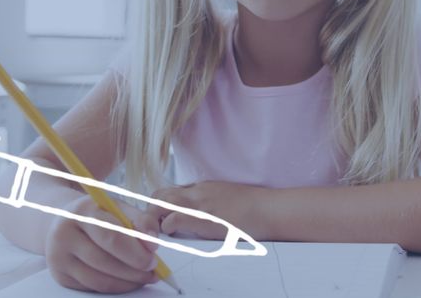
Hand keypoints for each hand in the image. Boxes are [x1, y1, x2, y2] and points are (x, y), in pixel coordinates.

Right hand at [43, 194, 161, 293]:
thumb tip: (152, 243)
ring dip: (128, 281)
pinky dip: (116, 286)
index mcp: (81, 212)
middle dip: (134, 268)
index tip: (154, 254)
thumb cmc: (98, 214)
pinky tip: (129, 280)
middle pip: (104, 260)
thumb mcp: (117, 207)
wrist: (63, 221)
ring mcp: (59, 258)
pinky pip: (94, 287)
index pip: (111, 235)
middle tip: (153, 269)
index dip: (135, 249)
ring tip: (146, 276)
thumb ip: (139, 220)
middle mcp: (64, 235)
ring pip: (99, 279)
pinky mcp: (61, 276)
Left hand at [148, 181, 267, 240]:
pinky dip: (166, 226)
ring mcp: (198, 203)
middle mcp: (197, 192)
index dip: (162, 205)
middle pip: (160, 193)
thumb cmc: (255, 207)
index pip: (171, 191)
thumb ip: (212, 201)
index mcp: (203, 187)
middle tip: (155, 226)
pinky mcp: (202, 218)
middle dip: (151, 209)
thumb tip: (203, 215)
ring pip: (160, 202)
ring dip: (155, 216)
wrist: (269, 209)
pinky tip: (171, 233)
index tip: (162, 217)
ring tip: (159, 230)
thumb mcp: (229, 197)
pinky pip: (172, 218)